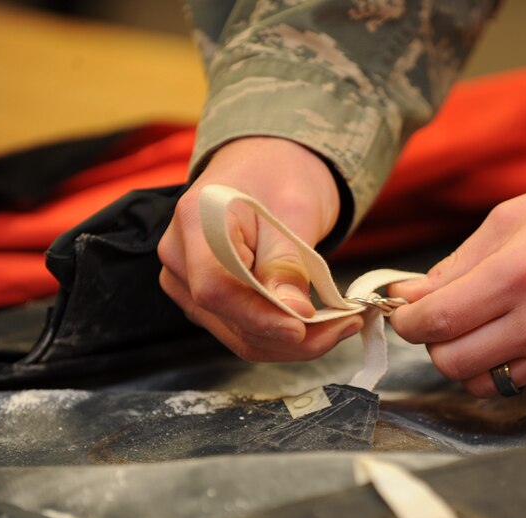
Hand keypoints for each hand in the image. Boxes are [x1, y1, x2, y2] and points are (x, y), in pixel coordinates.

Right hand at [158, 137, 362, 360]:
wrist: (266, 167)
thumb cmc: (279, 175)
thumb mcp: (293, 209)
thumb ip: (287, 262)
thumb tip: (295, 312)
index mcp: (195, 221)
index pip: (215, 288)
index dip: (258, 316)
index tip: (303, 327)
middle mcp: (180, 259)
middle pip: (229, 319)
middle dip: (291, 335)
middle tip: (346, 324)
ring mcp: (188, 284)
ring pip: (240, 336)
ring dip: (293, 343)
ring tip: (341, 324)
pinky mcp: (207, 302)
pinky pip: (245, 332)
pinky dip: (283, 335)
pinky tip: (320, 325)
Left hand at [389, 166, 525, 396]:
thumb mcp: (509, 220)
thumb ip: (455, 266)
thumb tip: (409, 296)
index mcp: (520, 274)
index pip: (439, 321)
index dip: (409, 322)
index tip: (404, 313)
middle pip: (453, 362)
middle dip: (433, 343)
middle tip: (440, 319)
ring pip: (483, 384)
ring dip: (467, 360)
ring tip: (480, 327)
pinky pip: (521, 383)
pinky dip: (506, 364)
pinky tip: (520, 332)